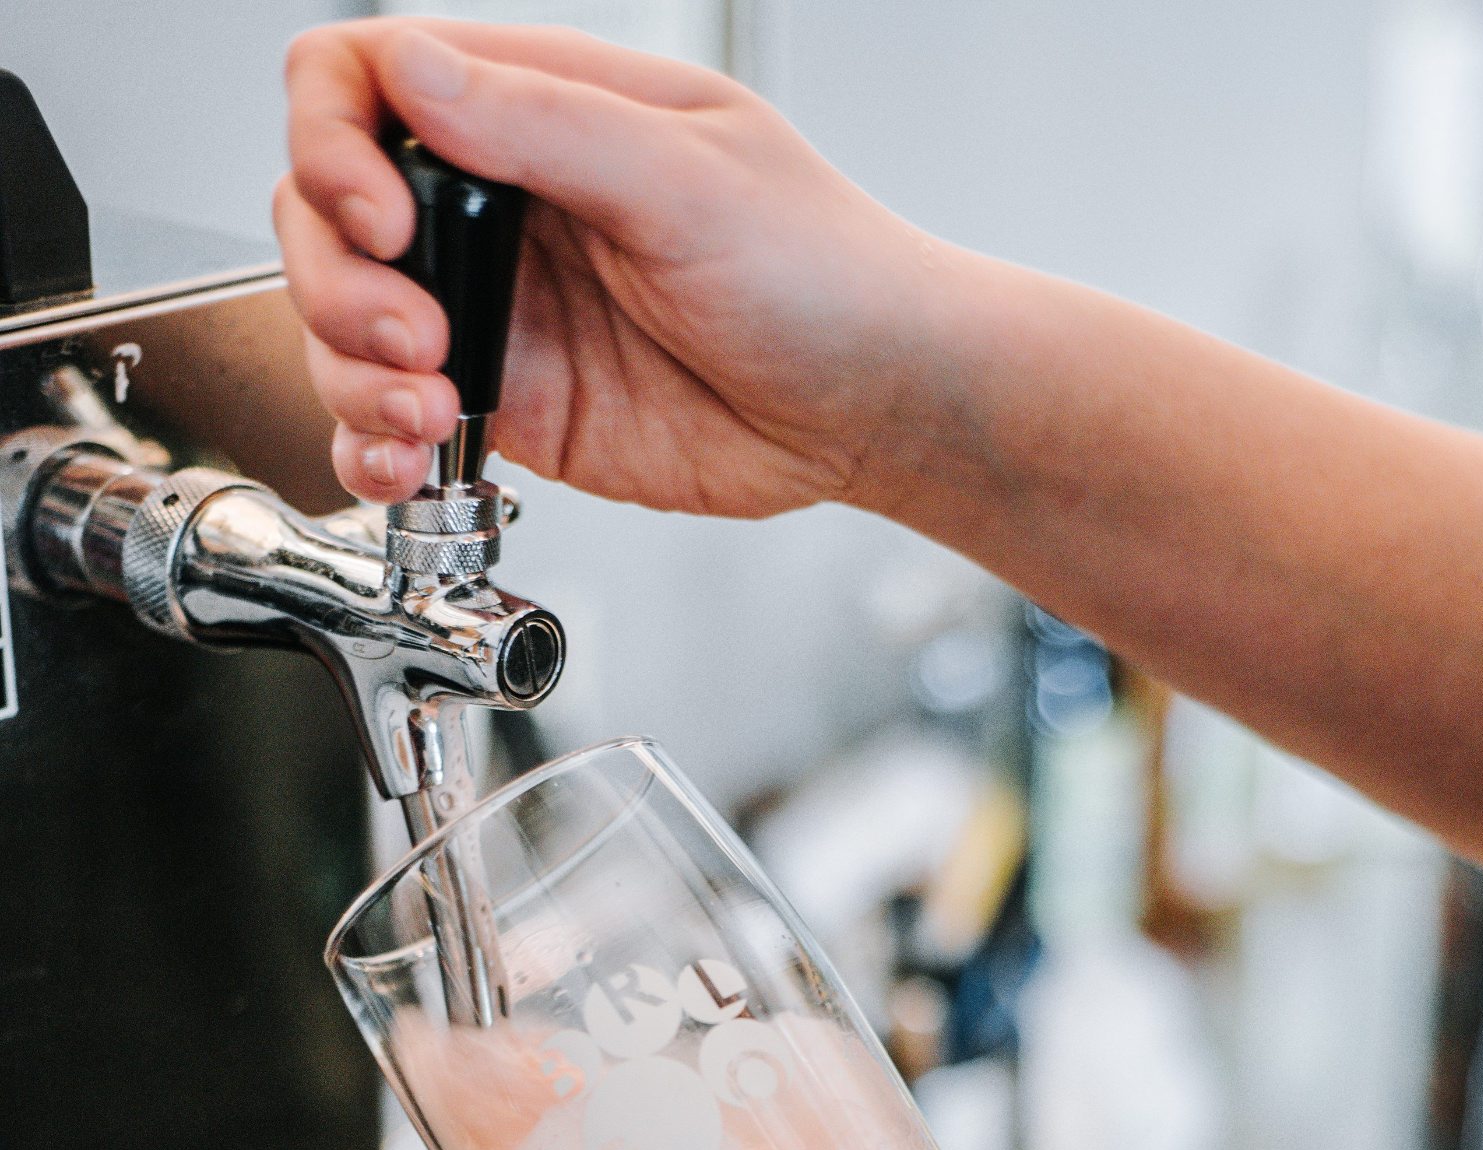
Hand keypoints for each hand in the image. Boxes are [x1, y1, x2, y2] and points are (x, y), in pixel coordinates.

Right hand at [278, 18, 932, 511]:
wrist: (874, 405)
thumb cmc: (821, 271)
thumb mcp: (689, 177)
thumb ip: (547, 125)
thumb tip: (414, 71)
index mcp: (537, 110)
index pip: (364, 78)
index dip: (335, 142)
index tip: (385, 220)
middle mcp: (501, 205)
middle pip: (325, 210)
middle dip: (337, 280)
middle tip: (411, 337)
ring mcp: (500, 309)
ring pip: (344, 324)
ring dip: (352, 375)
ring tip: (430, 413)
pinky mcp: (513, 405)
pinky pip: (398, 425)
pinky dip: (372, 450)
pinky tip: (405, 462)